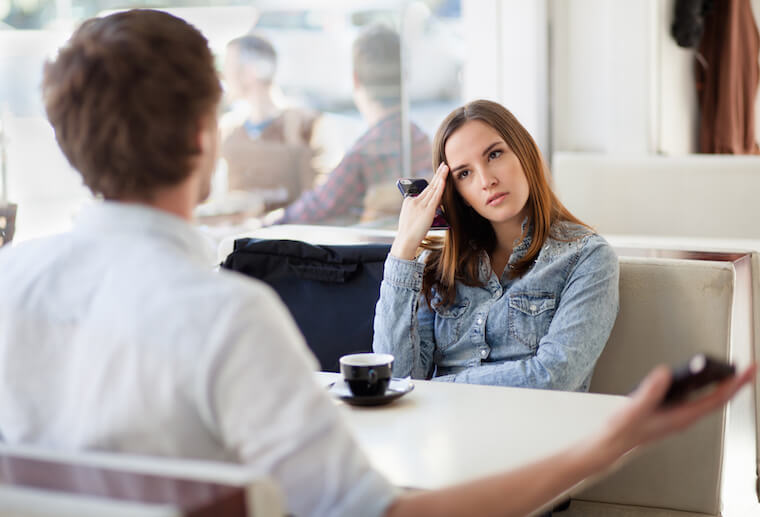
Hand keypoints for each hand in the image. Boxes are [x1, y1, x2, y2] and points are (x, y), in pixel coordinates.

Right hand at [390, 163, 448, 259]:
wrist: (405, 241)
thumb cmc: (409, 233)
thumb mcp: (412, 217)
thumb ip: (420, 210)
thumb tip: (431, 207)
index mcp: (409, 201)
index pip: (424, 191)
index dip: (434, 183)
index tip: (440, 175)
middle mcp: (414, 200)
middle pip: (429, 186)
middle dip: (438, 175)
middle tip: (444, 165)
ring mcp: (420, 205)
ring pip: (433, 189)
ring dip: (441, 177)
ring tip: (446, 168)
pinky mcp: (427, 210)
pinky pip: (435, 197)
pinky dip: (440, 187)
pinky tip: (444, 180)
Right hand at [601, 362, 756, 457]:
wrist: (612, 446)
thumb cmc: (623, 432)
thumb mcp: (634, 409)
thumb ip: (650, 391)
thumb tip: (665, 373)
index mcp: (681, 417)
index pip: (716, 399)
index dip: (734, 384)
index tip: (747, 371)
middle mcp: (683, 418)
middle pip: (717, 399)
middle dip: (734, 383)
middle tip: (746, 368)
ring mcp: (678, 417)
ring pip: (707, 400)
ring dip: (720, 386)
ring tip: (730, 372)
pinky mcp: (670, 414)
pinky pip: (695, 400)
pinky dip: (704, 389)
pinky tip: (701, 382)